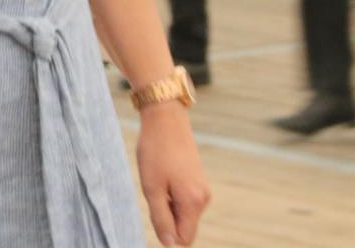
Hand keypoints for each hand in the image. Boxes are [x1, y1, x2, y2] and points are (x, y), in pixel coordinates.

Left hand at [136, 104, 210, 245]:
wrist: (166, 118)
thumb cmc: (155, 151)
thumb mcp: (151, 188)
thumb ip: (161, 219)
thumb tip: (169, 244)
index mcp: (193, 203)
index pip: (184, 238)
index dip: (166, 232)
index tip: (154, 211)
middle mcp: (203, 198)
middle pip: (183, 226)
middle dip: (165, 216)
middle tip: (154, 190)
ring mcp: (202, 188)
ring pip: (182, 212)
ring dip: (167, 203)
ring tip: (158, 178)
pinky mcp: (198, 179)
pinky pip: (183, 199)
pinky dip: (171, 193)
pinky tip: (163, 173)